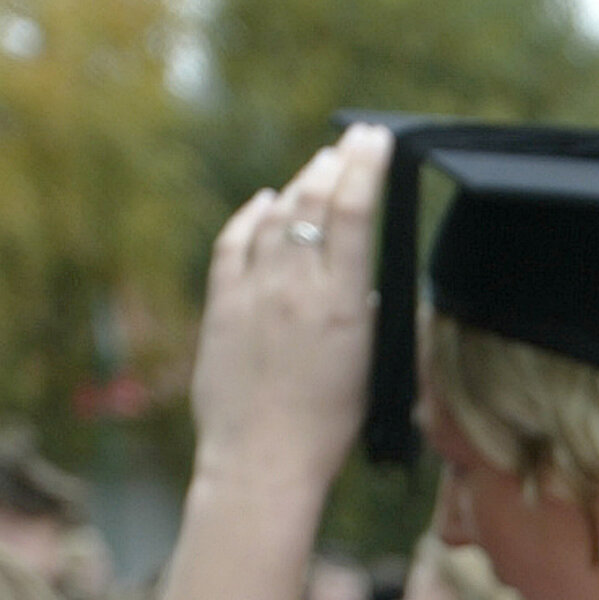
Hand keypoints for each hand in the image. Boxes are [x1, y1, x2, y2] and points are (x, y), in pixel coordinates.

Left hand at [187, 125, 390, 494]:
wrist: (262, 460)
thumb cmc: (328, 427)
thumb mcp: (372, 371)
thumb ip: (372, 317)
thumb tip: (368, 283)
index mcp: (344, 306)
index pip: (355, 214)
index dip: (366, 167)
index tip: (377, 140)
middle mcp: (296, 288)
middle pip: (314, 202)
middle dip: (337, 161)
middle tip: (353, 140)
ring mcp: (253, 291)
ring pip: (276, 216)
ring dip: (300, 184)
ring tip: (318, 166)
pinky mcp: (221, 304)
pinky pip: (234, 241)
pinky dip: (252, 215)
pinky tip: (264, 202)